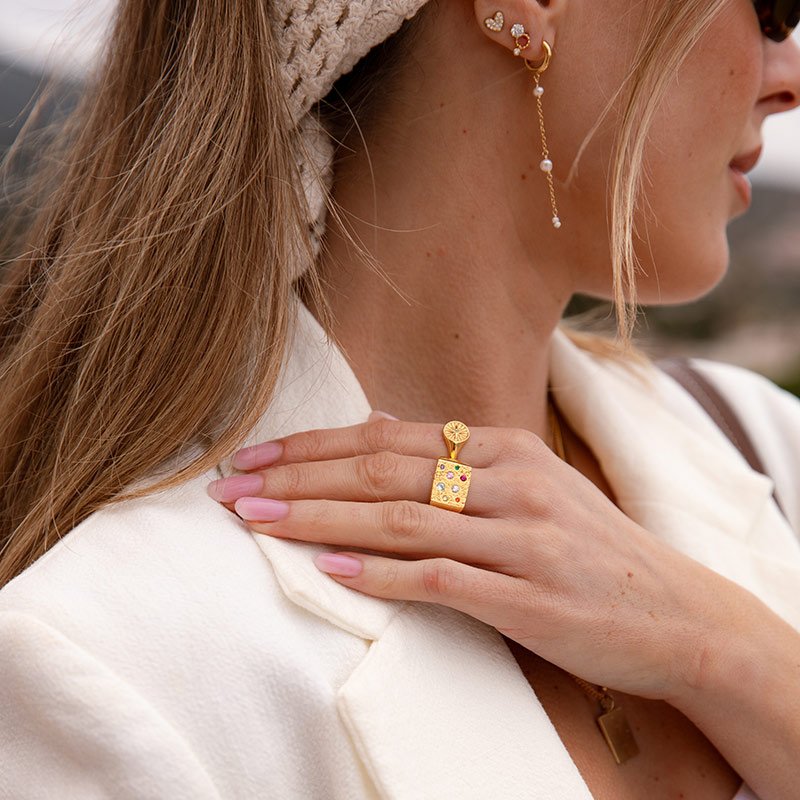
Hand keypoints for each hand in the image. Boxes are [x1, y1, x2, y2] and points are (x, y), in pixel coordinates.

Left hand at [206, 412, 739, 703]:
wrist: (676, 611)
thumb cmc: (588, 547)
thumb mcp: (529, 484)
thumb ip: (456, 458)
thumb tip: (378, 429)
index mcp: (504, 448)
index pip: (386, 437)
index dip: (312, 446)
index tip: (255, 457)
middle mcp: (509, 481)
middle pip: (382, 470)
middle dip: (298, 477)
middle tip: (232, 487)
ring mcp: (520, 536)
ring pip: (400, 518)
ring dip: (319, 519)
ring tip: (256, 522)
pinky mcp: (528, 595)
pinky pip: (439, 578)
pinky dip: (378, 573)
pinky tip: (329, 570)